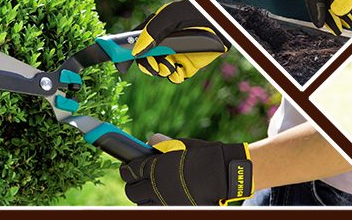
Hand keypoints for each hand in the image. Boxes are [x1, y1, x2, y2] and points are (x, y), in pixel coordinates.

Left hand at [120, 138, 251, 205]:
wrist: (225, 174)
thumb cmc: (206, 156)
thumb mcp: (184, 144)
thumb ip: (163, 144)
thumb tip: (148, 142)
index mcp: (157, 167)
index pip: (129, 171)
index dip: (126, 169)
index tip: (127, 166)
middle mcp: (156, 187)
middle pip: (131, 190)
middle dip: (133, 184)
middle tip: (139, 179)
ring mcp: (164, 202)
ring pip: (140, 204)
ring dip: (142, 197)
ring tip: (151, 190)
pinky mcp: (173, 210)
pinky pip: (154, 209)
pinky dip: (154, 204)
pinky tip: (161, 198)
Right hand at [127, 0, 228, 82]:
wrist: (227, 22)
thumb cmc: (201, 11)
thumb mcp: (173, 14)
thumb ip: (153, 29)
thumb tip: (138, 50)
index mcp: (156, 27)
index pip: (133, 41)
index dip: (124, 54)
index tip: (120, 66)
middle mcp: (164, 41)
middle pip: (144, 59)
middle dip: (146, 65)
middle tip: (154, 66)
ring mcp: (176, 53)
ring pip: (159, 69)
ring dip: (160, 71)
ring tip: (169, 66)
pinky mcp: (190, 63)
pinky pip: (176, 76)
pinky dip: (175, 76)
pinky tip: (179, 70)